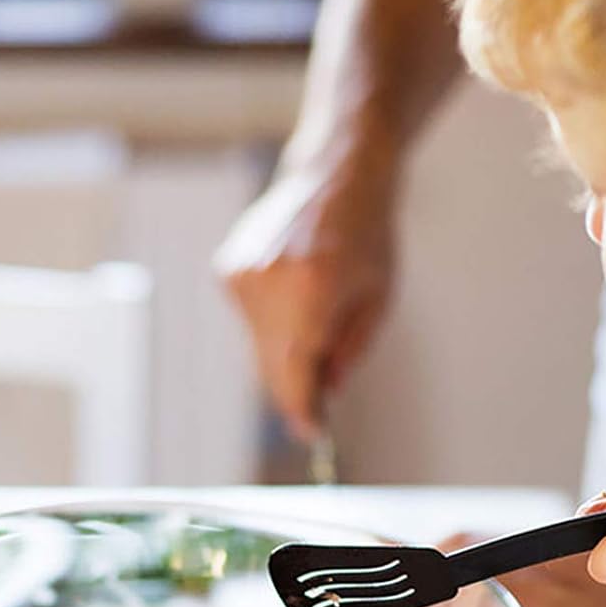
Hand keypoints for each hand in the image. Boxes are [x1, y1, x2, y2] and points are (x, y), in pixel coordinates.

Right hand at [215, 158, 395, 442]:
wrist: (337, 173)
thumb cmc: (368, 234)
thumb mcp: (377, 302)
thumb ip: (348, 354)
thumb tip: (323, 392)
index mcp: (312, 294)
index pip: (296, 378)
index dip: (304, 413)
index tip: (313, 433)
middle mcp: (269, 287)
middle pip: (273, 370)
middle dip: (296, 386)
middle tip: (321, 393)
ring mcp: (242, 278)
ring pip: (260, 349)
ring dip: (285, 350)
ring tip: (315, 308)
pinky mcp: (228, 271)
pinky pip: (252, 323)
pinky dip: (272, 323)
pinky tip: (294, 288)